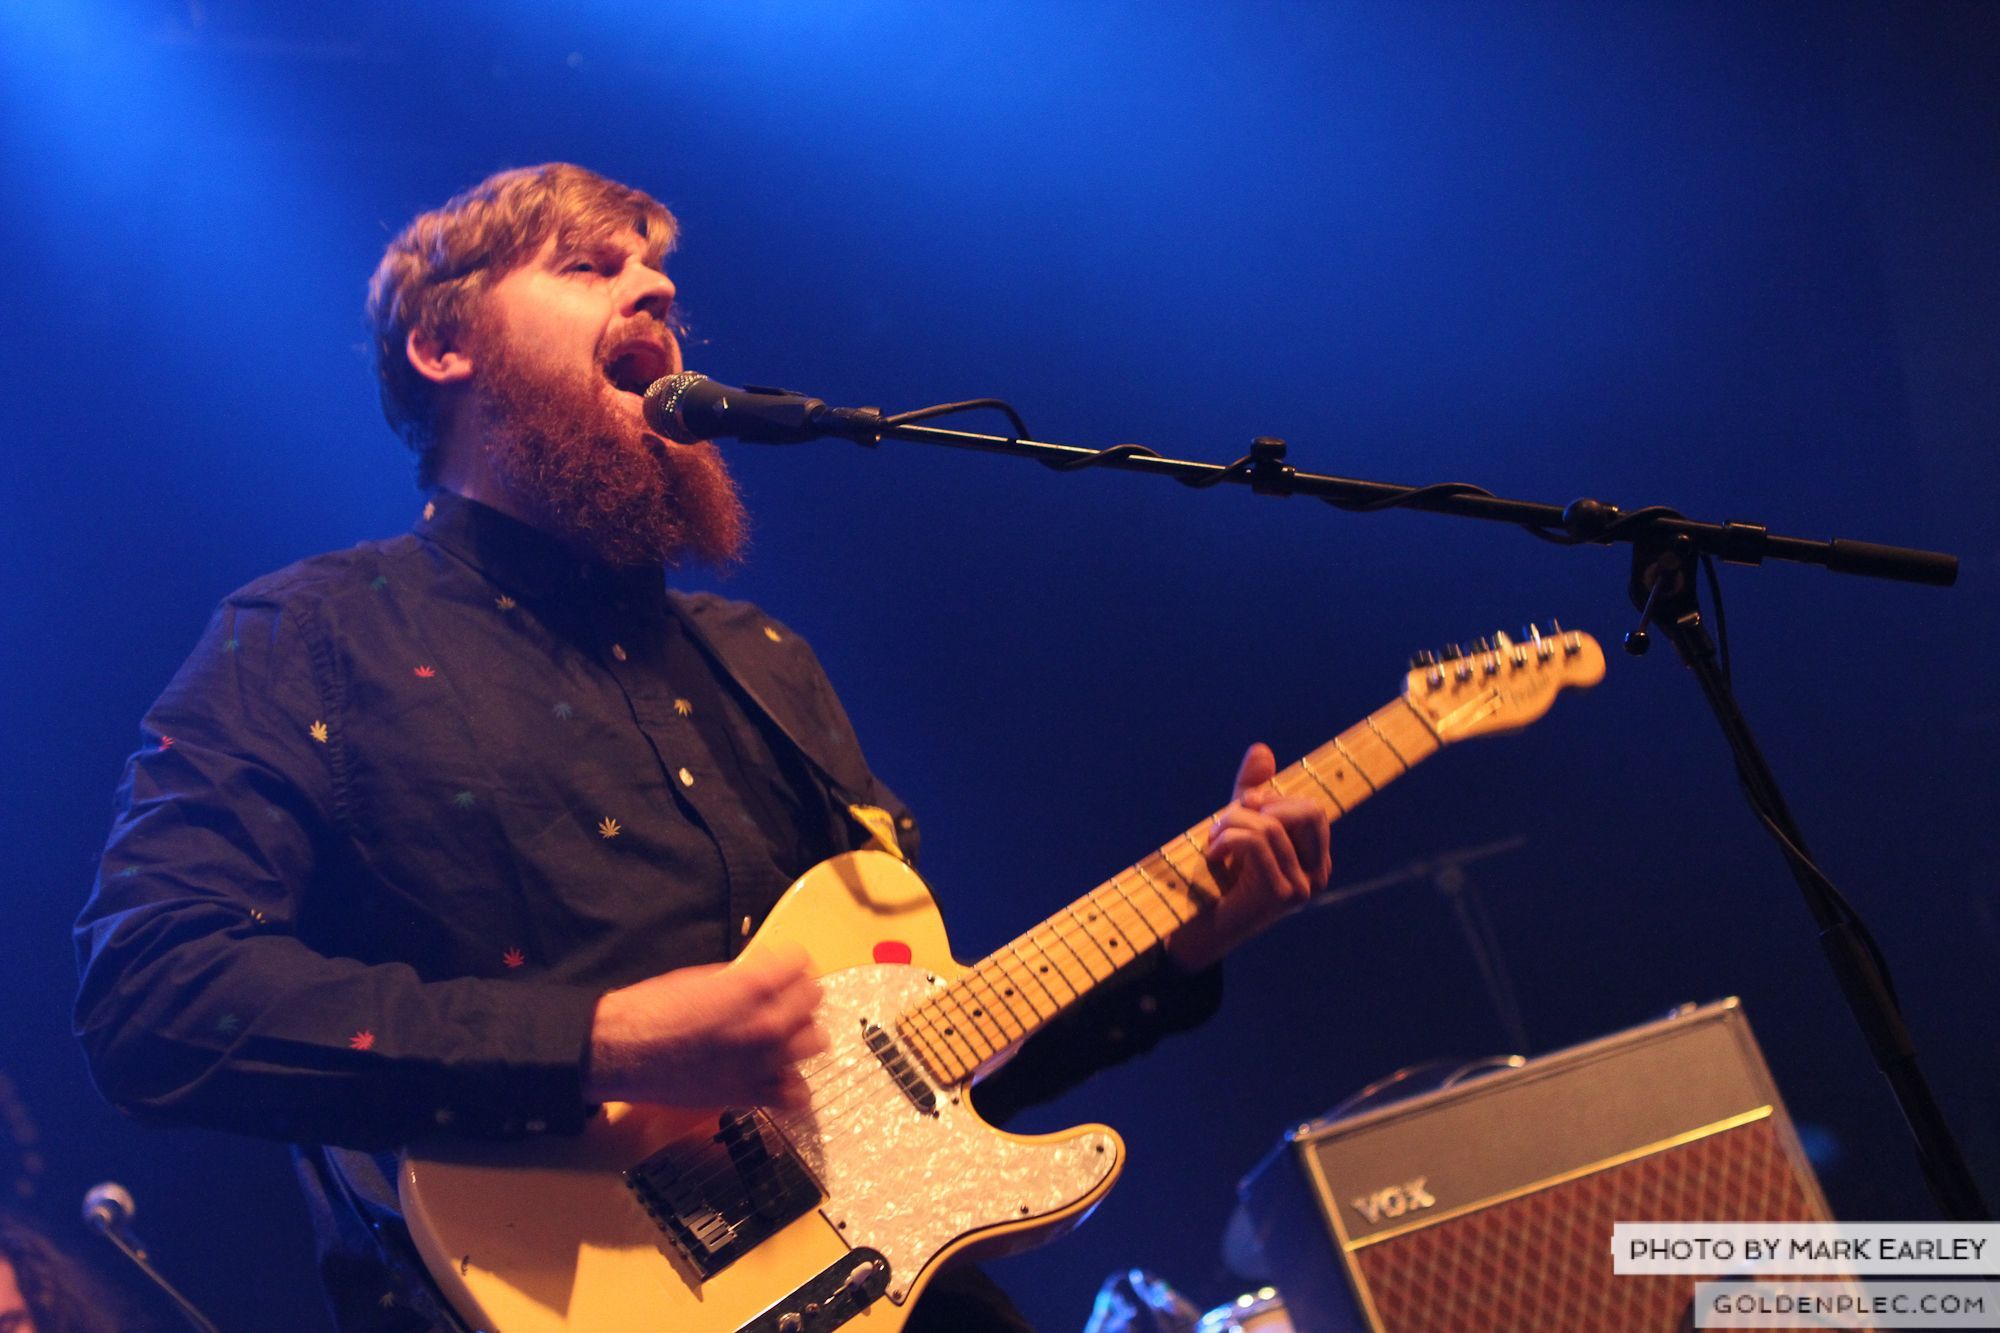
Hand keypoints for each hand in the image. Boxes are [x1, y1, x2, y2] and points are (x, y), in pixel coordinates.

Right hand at [584, 946, 827, 1110]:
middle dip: (797, 994)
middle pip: (813, 1000)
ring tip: (781, 1033)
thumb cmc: (651, 1008)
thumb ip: (740, 978)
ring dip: (799, 1034)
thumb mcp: (699, 978)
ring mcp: (763, 1062)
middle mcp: (766, 1024)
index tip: (780, 967)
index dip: (789, 962)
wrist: (621, 1050)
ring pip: (814, 1043)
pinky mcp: (750, 1094)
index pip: (800, 963)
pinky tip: (776, 1074)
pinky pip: (796, 1094)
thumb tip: (762, 975)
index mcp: (752, 987)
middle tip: (779, 997)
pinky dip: (791, 1085)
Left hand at [1166, 742, 1331, 972]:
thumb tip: (1262, 749)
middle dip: (1260, 806)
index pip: (1312, 809)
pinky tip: (1211, 856)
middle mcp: (1316, 877)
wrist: (1189, 929)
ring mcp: (1302, 889)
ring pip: (1272, 825)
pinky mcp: (1280, 896)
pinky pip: (1258, 842)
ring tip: (1211, 841)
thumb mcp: (1236, 827)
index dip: (1274, 798)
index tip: (1242, 807)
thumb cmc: (1213, 879)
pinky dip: (1227, 839)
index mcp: (1313, 861)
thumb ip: (1252, 793)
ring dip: (1230, 824)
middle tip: (1226, 821)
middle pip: (1308, 811)